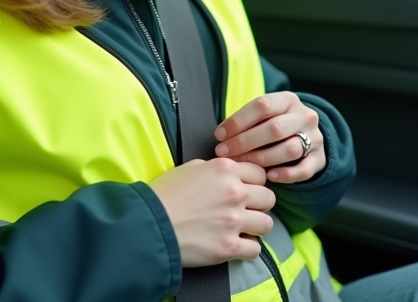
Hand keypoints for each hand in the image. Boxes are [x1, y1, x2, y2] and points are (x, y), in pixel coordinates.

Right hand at [148, 158, 275, 265]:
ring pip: (267, 224)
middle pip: (269, 198)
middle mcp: (234, 192)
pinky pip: (255, 249)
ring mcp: (234, 220)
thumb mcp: (188, 168)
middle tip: (247, 210)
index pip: (260, 173)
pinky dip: (248, 249)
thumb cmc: (163, 195)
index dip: (255, 182)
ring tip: (243, 229)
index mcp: (225, 169)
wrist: (149, 224)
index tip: (249, 190)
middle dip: (260, 204)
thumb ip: (214, 168)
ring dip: (257, 227)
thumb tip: (227, 174)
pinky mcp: (229, 247)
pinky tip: (236, 245)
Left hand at [213, 91, 325, 182]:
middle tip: (225, 153)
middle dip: (245, 142)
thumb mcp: (265, 115)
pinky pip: (304, 170)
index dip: (238, 121)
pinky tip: (269, 176)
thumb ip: (247, 122)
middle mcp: (304, 116)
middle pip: (275, 128)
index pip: (262, 105)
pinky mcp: (320, 159)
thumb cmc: (275, 125)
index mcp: (288, 100)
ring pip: (289, 149)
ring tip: (243, 164)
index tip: (219, 135)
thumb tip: (221, 136)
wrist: (307, 134)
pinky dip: (286, 174)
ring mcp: (315, 137)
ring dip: (262, 158)